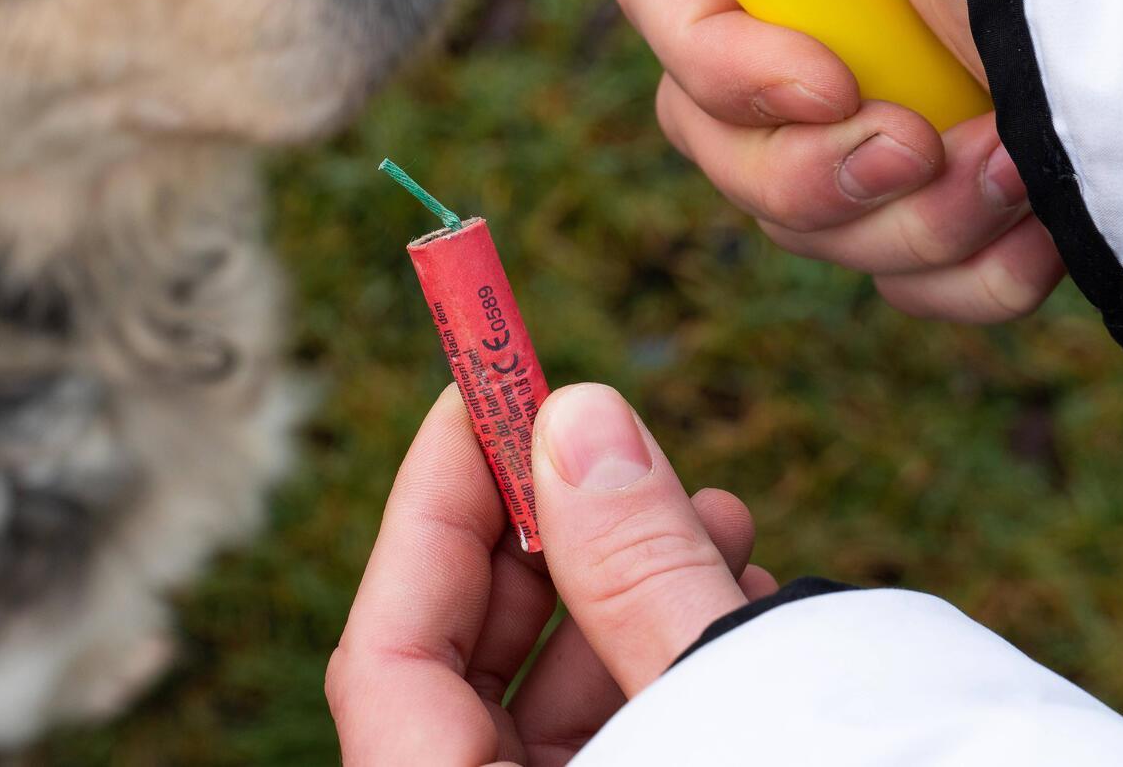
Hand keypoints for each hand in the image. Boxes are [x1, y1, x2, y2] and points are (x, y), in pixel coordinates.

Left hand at [328, 384, 777, 765]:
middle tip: (614, 440)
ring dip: (634, 593)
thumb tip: (579, 419)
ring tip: (718, 517)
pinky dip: (664, 663)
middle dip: (553, 539)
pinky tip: (737, 597)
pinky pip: (617, 739)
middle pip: (469, 665)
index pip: (385, 647)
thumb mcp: (708, 709)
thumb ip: (638, 577)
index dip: (433, 503)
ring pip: (554, 704)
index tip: (484, 390)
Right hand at [615, 0, 1063, 321]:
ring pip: (809, 227)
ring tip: (1020, 170)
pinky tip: (1045, 227)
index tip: (829, 81)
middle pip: (716, 143)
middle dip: (816, 170)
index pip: (664, 4)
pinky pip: (906, 287)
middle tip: (925, 144)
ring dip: (915, 220)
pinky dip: (975, 274)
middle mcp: (808, 36)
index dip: (720, 63)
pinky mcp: (943, 215)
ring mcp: (871, 133)